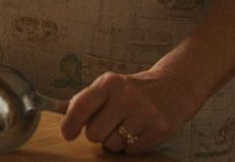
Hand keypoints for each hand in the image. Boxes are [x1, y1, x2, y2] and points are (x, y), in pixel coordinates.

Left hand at [59, 70, 196, 154]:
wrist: (175, 86)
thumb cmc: (134, 89)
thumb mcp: (110, 85)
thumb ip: (86, 99)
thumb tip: (59, 110)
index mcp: (110, 83)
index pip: (81, 106)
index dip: (70, 124)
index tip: (68, 134)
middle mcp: (127, 96)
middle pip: (94, 134)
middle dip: (97, 134)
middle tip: (107, 125)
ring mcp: (145, 114)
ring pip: (112, 145)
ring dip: (115, 140)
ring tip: (127, 124)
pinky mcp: (160, 130)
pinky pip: (131, 151)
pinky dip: (132, 145)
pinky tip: (139, 130)